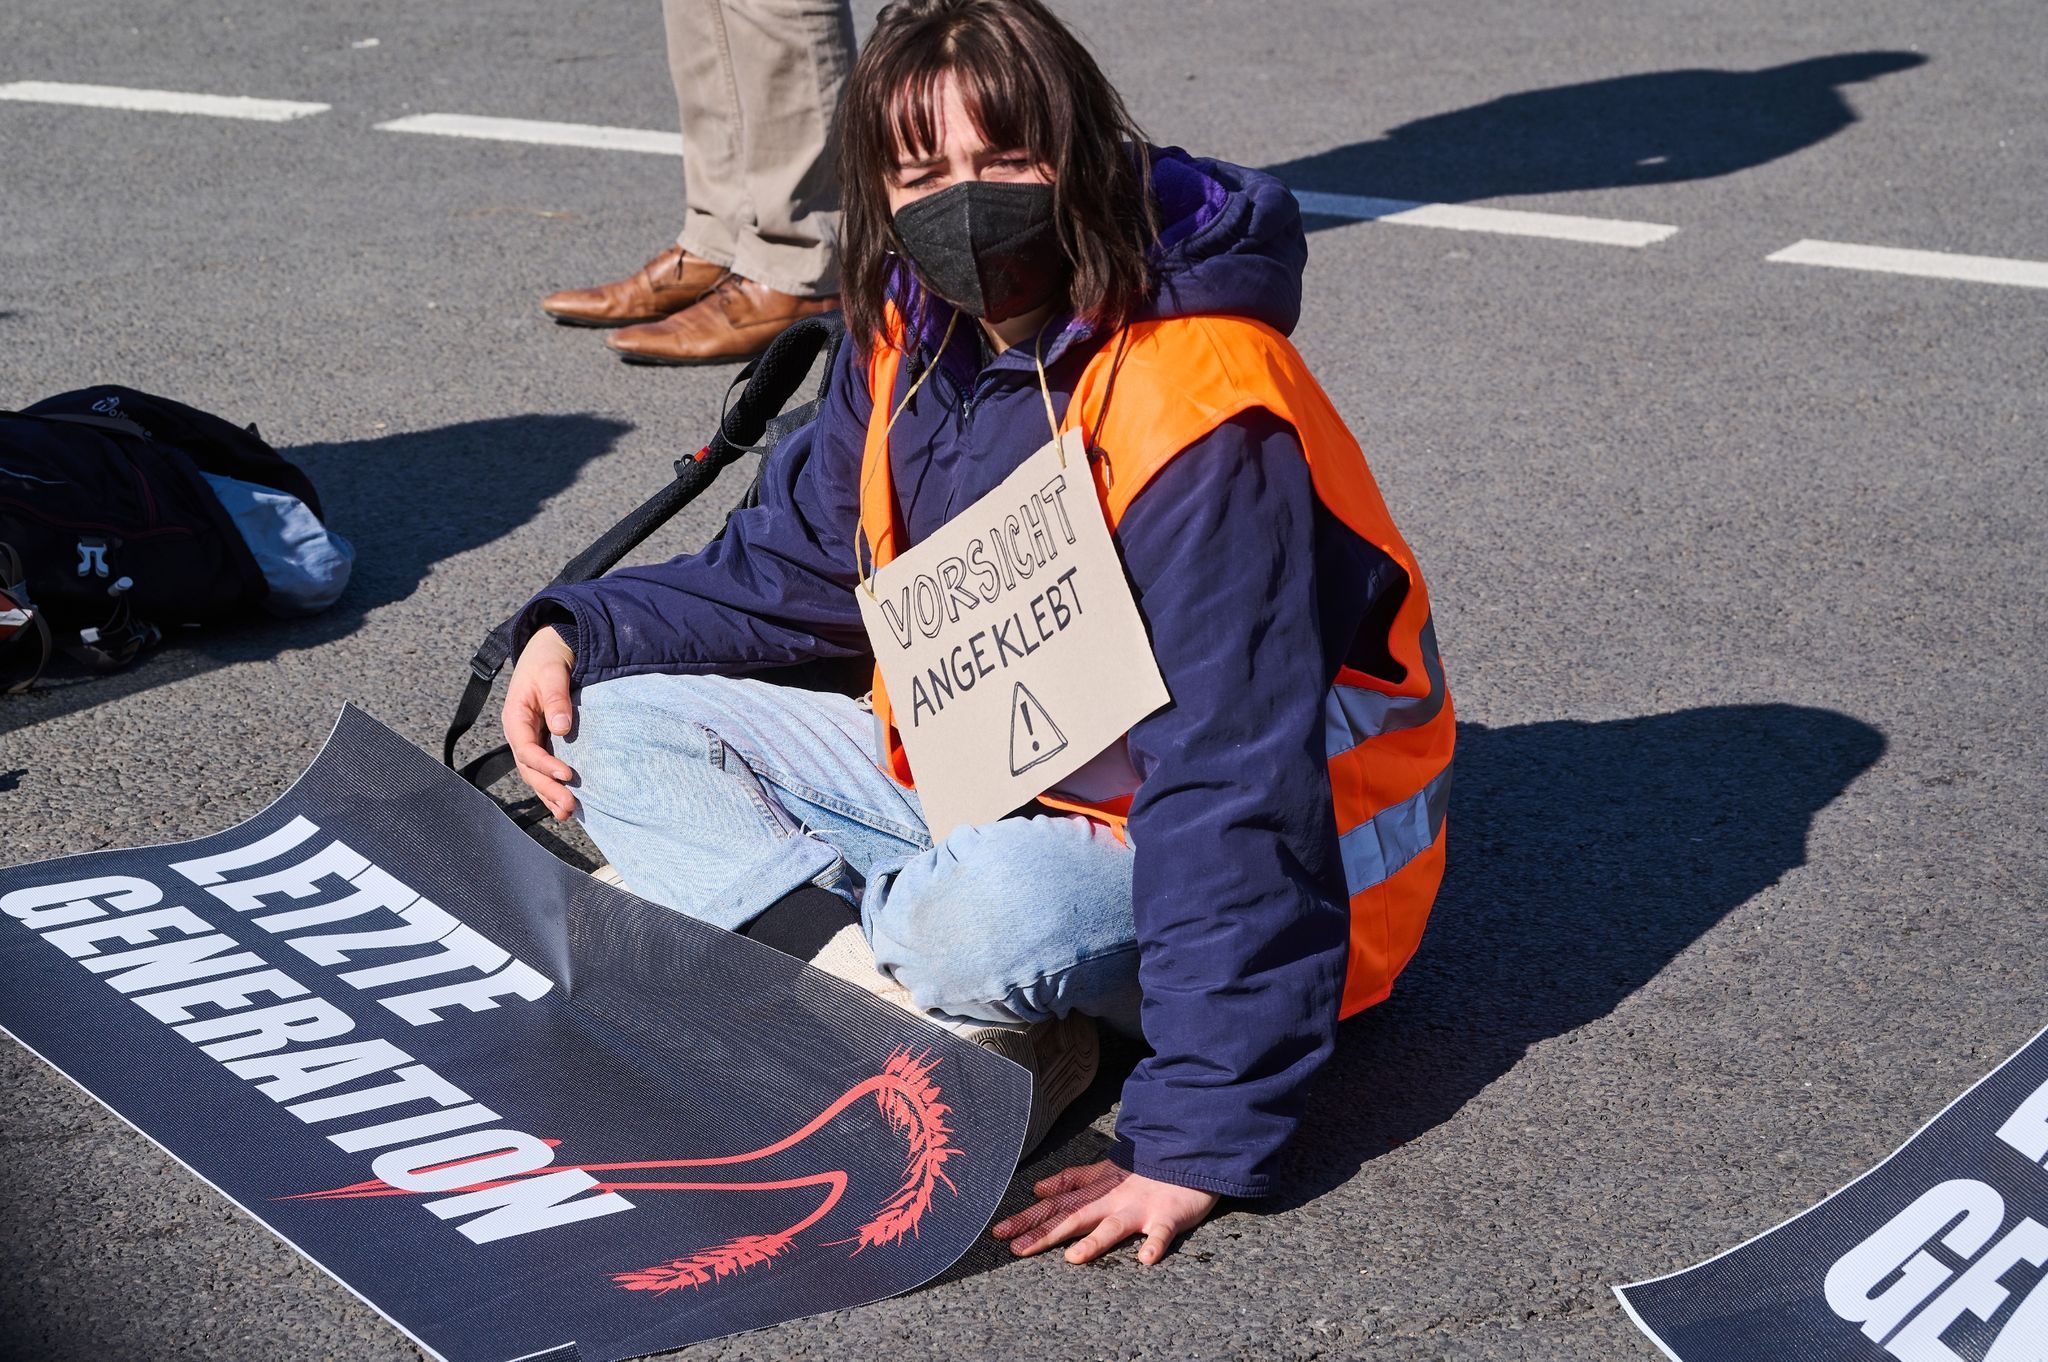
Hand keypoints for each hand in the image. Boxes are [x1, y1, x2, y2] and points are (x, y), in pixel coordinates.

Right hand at [501, 629, 578, 819]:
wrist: (549, 648)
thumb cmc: (548, 658)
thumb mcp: (551, 672)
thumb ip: (556, 698)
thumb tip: (562, 727)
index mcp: (515, 716)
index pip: (526, 748)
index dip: (544, 764)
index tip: (567, 775)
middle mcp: (520, 732)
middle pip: (529, 768)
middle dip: (548, 788)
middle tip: (569, 805)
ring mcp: (531, 738)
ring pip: (535, 773)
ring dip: (550, 794)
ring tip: (568, 812)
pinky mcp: (543, 741)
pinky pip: (544, 768)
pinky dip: (552, 786)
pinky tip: (565, 804)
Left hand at [990, 1159, 1218, 1264]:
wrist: (1188, 1151)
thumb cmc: (1145, 1169)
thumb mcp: (1105, 1171)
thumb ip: (1073, 1181)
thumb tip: (1038, 1190)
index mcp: (1097, 1191)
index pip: (1057, 1206)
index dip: (1029, 1218)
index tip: (1000, 1233)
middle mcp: (1113, 1200)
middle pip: (1075, 1217)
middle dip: (1045, 1233)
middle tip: (1016, 1248)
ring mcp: (1140, 1207)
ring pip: (1114, 1226)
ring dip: (1095, 1241)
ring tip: (1073, 1259)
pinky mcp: (1169, 1214)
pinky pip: (1162, 1232)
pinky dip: (1155, 1244)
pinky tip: (1145, 1258)